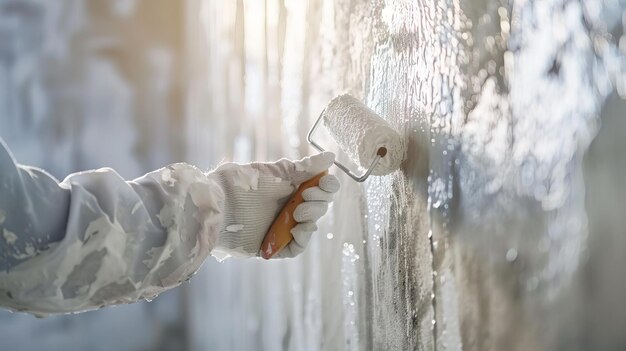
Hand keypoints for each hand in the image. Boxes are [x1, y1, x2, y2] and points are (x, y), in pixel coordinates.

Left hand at [208, 152, 339, 258]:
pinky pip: (296, 248)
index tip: (324, 183)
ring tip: (298, 211)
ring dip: (311, 218)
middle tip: (303, 197)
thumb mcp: (274, 172)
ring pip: (310, 226)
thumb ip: (304, 167)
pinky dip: (302, 239)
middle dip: (318, 202)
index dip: (327, 187)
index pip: (320, 189)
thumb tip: (332, 156)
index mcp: (290, 187)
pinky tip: (297, 229)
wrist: (215, 206)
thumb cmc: (239, 183)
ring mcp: (280, 227)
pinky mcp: (272, 245)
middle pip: (319, 207)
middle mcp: (288, 207)